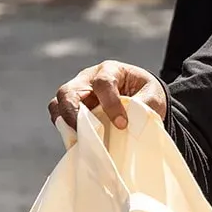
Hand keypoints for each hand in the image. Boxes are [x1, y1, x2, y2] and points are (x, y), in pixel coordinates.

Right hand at [49, 60, 167, 130]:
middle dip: (75, 114)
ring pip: (58, 104)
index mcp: (110, 70)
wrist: (140, 96)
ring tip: (81, 139)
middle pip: (68, 91)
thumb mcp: (153, 95)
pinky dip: (66, 129)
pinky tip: (80, 141)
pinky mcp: (73, 108)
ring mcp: (77, 93)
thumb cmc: (146, 93)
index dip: (110, 104)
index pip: (103, 83)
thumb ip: (146, 105)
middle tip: (89, 134)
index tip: (122, 124)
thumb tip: (131, 121)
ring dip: (66, 122)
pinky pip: (59, 117)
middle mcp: (87, 79)